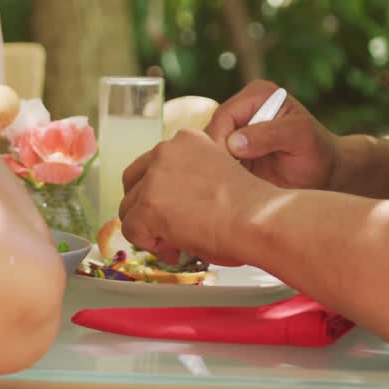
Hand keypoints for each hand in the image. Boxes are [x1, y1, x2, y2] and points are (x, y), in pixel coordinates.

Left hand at [119, 129, 275, 266]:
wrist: (259, 218)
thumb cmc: (251, 206)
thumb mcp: (216, 176)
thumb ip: (188, 182)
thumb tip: (172, 211)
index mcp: (186, 140)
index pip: (154, 165)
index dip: (160, 193)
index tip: (177, 212)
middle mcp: (166, 151)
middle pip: (133, 182)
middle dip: (144, 208)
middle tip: (165, 230)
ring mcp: (155, 177)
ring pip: (130, 208)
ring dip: (147, 228)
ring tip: (174, 244)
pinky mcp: (149, 204)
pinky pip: (132, 229)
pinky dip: (148, 244)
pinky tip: (173, 249)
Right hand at [205, 80, 339, 190]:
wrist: (325, 173)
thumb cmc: (317, 151)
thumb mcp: (300, 137)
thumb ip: (269, 135)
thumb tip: (233, 143)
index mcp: (258, 94)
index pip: (225, 115)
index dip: (220, 140)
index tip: (225, 168)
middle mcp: (243, 108)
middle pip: (212, 131)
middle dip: (215, 155)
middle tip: (223, 182)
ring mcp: (236, 129)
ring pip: (209, 148)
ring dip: (216, 167)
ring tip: (227, 187)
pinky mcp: (233, 150)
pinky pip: (216, 161)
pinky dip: (219, 174)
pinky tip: (228, 189)